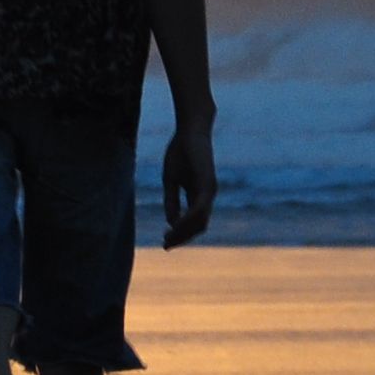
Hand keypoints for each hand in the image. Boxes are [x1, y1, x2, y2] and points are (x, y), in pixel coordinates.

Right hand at [159, 118, 216, 247]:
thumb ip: (172, 200)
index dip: (180, 234)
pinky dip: (188, 219)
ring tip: (168, 239)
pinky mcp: (207, 183)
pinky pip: (199, 208)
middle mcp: (207, 195)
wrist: (191, 129)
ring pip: (201, 221)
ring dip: (184, 232)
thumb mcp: (171, 180)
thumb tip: (171, 223)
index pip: (194, 222)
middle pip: (199, 226)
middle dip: (182, 238)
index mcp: (199, 194)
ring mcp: (209, 190)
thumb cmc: (181, 151)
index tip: (165, 242)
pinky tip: (175, 225)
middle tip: (166, 245)